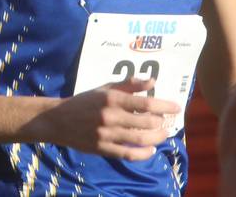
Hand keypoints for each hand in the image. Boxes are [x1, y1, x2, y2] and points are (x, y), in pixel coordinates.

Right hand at [46, 78, 180, 160]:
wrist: (59, 120)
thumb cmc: (85, 101)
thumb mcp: (105, 88)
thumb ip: (129, 85)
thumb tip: (152, 81)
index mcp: (112, 98)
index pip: (145, 103)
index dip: (164, 105)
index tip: (176, 107)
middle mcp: (110, 116)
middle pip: (145, 122)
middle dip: (162, 123)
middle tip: (168, 122)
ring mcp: (106, 134)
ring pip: (139, 139)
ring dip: (156, 138)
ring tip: (164, 134)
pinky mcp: (102, 149)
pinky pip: (128, 154)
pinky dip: (143, 154)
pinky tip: (151, 150)